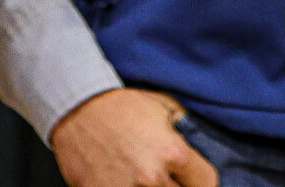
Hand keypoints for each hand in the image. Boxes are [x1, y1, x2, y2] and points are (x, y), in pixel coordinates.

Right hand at [51, 88, 217, 186]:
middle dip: (176, 186)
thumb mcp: (164, 108)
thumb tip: (201, 148)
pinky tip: (124, 182)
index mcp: (173, 153)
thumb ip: (186, 132)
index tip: (193, 179)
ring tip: (142, 180)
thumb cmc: (121, 106)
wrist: (77, 108)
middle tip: (167, 177)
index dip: (202, 181)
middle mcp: (152, 177)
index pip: (207, 183)